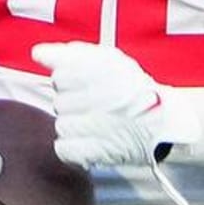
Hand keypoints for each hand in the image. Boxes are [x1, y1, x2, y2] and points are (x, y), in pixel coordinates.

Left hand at [32, 42, 201, 168]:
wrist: (165, 122)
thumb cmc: (134, 89)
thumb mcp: (108, 59)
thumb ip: (71, 53)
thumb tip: (38, 53)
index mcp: (101, 70)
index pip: (60, 76)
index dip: (69, 82)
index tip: (85, 86)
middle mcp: (97, 95)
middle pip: (59, 101)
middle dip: (73, 104)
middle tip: (95, 106)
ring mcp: (96, 125)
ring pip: (61, 125)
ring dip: (74, 126)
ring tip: (96, 124)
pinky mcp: (95, 151)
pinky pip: (63, 148)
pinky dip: (73, 148)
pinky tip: (89, 141)